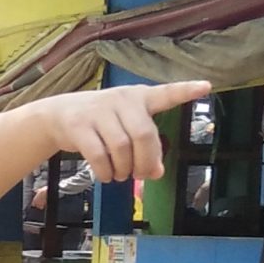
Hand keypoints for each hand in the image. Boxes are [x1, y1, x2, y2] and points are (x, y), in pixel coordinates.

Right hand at [28, 80, 206, 182]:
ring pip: (121, 148)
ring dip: (123, 170)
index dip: (185, 91)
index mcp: (139, 98)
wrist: (57, 116)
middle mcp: (121, 100)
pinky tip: (106, 175)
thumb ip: (145, 148)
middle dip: (145, 161)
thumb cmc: (101, 123)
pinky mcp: (79, 125)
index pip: (165, 94)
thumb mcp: (125, 129)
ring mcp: (98, 111)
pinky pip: (99, 156)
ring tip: (120, 175)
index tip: (206, 87)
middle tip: (141, 175)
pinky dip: (105, 172)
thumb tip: (156, 173)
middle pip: (143, 134)